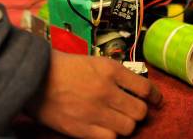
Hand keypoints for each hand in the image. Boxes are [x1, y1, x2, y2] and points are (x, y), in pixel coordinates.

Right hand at [27, 51, 161, 137]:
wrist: (36, 77)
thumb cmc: (64, 67)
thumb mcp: (95, 61)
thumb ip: (116, 75)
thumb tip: (136, 88)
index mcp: (111, 71)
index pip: (145, 88)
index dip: (155, 97)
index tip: (156, 101)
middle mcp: (106, 91)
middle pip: (140, 112)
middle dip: (139, 112)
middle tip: (132, 110)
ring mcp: (95, 112)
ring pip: (128, 127)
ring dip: (125, 124)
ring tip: (117, 119)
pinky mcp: (82, 129)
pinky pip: (110, 138)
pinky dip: (110, 134)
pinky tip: (104, 127)